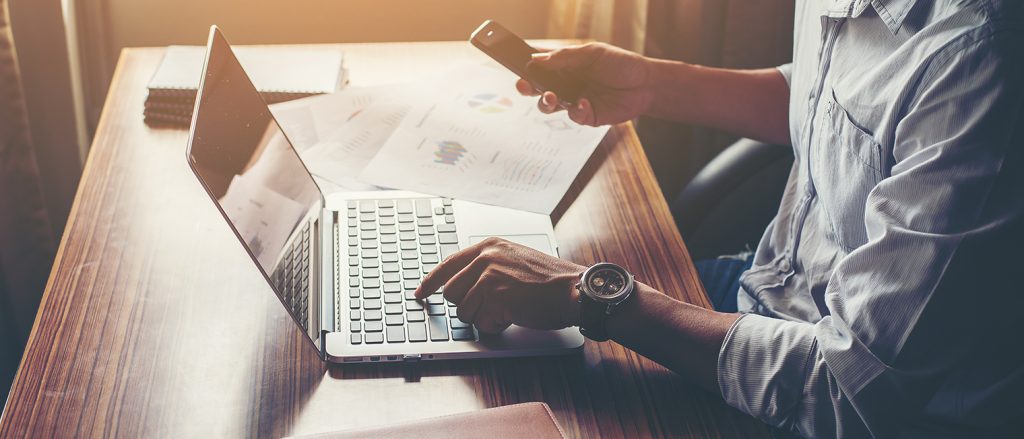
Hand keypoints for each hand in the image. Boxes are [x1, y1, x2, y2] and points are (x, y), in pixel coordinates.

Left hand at [414, 237, 583, 333]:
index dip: (430, 282)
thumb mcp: (514, 259)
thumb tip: (461, 284)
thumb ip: (487, 265)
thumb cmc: (549, 279)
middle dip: (468, 306)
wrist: (573, 289)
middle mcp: (485, 257)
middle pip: (451, 293)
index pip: (447, 264)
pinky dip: (496, 325)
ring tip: (508, 308)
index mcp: (488, 246)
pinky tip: (513, 315)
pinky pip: (480, 323)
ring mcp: (489, 276)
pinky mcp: (496, 297)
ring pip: (464, 311)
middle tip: (492, 306)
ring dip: (484, 317)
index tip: (420, 293)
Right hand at [517, 42, 653, 125]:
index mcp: (565, 66)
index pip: (539, 65)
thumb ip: (565, 57)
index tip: (516, 65)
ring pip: (549, 105)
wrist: (646, 84)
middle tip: (524, 86)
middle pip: (537, 88)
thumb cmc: (620, 64)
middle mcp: (566, 84)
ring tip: (551, 97)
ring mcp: (574, 100)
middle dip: (527, 88)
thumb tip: (537, 59)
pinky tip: (584, 102)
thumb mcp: (592, 53)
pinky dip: (576, 110)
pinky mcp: (586, 115)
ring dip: (546, 102)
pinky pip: (573, 116)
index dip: (526, 66)